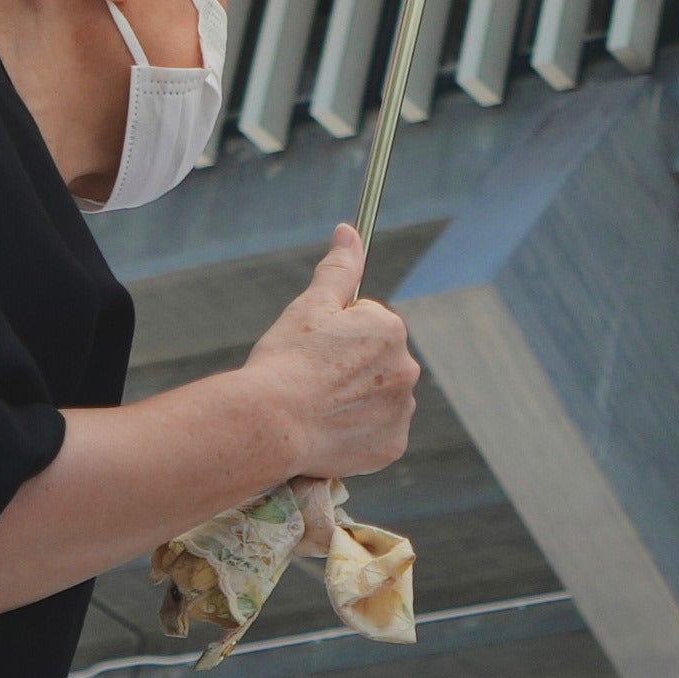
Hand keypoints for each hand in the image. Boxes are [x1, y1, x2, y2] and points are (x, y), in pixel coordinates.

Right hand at [220, 226, 417, 480]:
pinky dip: (357, 434)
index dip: (335, 337)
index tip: (313, 351)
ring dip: (355, 401)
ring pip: (378, 399)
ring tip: (317, 408)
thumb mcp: (311, 305)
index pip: (367, 326)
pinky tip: (329, 431)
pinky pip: (377, 434)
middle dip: (350, 368)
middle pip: (376, 364)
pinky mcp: (392, 446)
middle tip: (312, 380)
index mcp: (390, 329)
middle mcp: (407, 369)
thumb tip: (350, 231)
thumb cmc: (286, 359)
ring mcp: (402, 411)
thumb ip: (339, 268)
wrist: (271, 423)